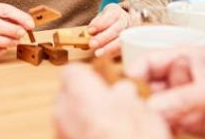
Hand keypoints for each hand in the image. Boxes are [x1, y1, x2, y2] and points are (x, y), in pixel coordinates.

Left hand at [54, 64, 170, 138]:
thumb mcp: (143, 113)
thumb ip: (127, 96)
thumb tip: (123, 91)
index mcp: (80, 93)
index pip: (73, 71)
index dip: (90, 75)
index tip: (104, 81)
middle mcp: (63, 112)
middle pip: (69, 95)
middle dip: (87, 99)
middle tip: (111, 107)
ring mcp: (60, 133)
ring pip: (70, 118)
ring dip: (86, 120)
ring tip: (112, 130)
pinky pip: (72, 135)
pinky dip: (84, 136)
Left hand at [87, 3, 130, 57]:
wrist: (120, 22)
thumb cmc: (107, 20)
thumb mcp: (100, 17)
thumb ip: (96, 23)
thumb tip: (90, 32)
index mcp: (116, 11)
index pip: (110, 16)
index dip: (100, 24)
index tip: (90, 31)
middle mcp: (125, 20)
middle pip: (116, 29)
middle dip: (103, 38)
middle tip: (92, 44)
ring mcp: (129, 31)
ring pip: (121, 40)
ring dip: (109, 48)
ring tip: (98, 53)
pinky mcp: (129, 41)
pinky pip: (123, 48)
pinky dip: (114, 52)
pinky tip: (106, 55)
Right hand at [132, 47, 204, 137]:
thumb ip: (182, 98)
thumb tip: (151, 106)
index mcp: (184, 57)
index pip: (149, 63)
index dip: (133, 74)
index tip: (121, 89)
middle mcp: (182, 78)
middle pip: (149, 88)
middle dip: (140, 99)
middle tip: (134, 110)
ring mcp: (186, 101)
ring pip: (157, 109)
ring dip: (151, 116)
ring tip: (148, 124)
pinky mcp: (193, 123)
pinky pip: (170, 126)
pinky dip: (164, 130)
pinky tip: (163, 131)